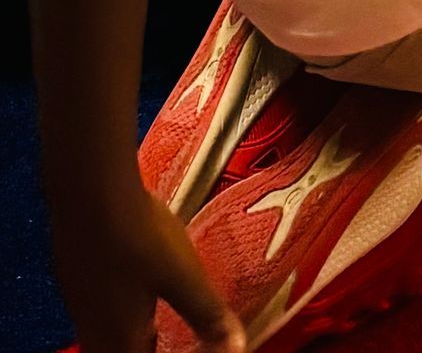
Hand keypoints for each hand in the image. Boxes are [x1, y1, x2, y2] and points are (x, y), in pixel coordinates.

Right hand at [59, 187, 243, 352]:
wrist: (90, 192)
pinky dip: (124, 317)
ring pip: (109, 339)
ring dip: (136, 337)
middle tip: (175, 339)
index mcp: (119, 341)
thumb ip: (207, 313)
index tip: (193, 346)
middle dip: (148, 349)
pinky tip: (138, 293)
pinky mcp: (77, 281)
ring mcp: (81, 306)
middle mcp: (94, 332)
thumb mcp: (182, 275)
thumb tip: (236, 345)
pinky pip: (101, 316)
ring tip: (159, 326)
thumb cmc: (137, 235)